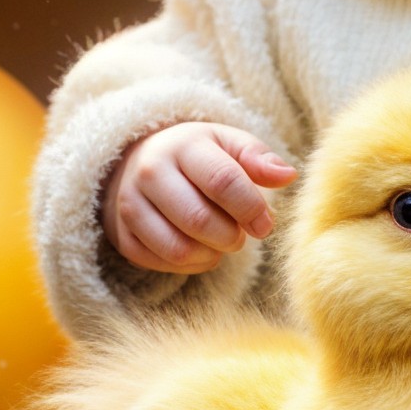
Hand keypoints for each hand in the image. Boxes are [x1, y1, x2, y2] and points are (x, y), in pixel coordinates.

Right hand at [101, 121, 296, 273]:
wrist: (140, 162)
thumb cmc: (198, 156)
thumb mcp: (228, 144)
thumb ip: (258, 158)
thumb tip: (288, 175)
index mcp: (183, 145)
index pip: (222, 181)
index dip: (250, 208)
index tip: (265, 224)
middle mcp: (150, 172)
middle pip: (199, 220)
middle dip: (231, 236)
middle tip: (242, 235)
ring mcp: (130, 205)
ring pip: (178, 248)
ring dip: (211, 254)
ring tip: (222, 242)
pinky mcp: (122, 235)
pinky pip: (161, 263)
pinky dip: (189, 265)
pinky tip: (200, 249)